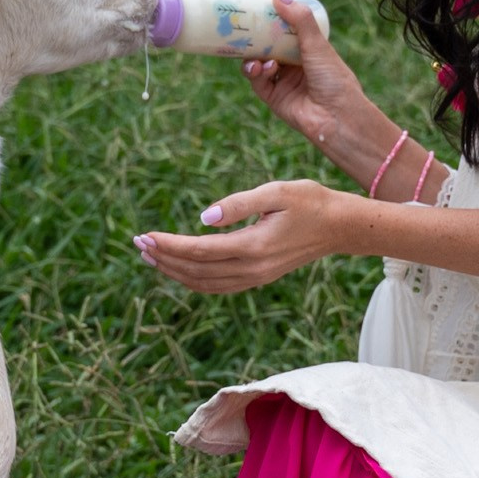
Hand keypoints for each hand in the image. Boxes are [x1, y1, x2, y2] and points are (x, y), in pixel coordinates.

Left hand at [136, 180, 340, 293]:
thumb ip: (238, 204)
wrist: (341, 227)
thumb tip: (203, 217)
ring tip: (150, 257)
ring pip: (203, 283)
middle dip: (163, 259)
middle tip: (137, 244)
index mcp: (253, 246)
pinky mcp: (258, 278)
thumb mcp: (276, 191)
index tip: (144, 236)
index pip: (198, 250)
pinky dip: (193, 279)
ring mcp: (255, 277)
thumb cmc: (310, 201)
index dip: (167, 245)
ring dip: (174, 272)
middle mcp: (252, 269)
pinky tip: (179, 267)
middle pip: (195, 271)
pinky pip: (216, 286)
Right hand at [244, 0, 376, 154]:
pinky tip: (262, 69)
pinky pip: (257, 82)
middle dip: (255, 37)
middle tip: (241, 25)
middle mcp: (295, 65)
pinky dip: (255, 73)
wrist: (337, 117)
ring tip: (258, 58)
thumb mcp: (317, 44)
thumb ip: (298, 18)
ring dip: (254, 57)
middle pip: (268, 46)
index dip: (271, 19)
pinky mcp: (274, 98)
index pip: (285, 30)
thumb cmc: (334, 78)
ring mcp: (283, 81)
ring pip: (258, 63)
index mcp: (308, 50)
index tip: (257, 7)